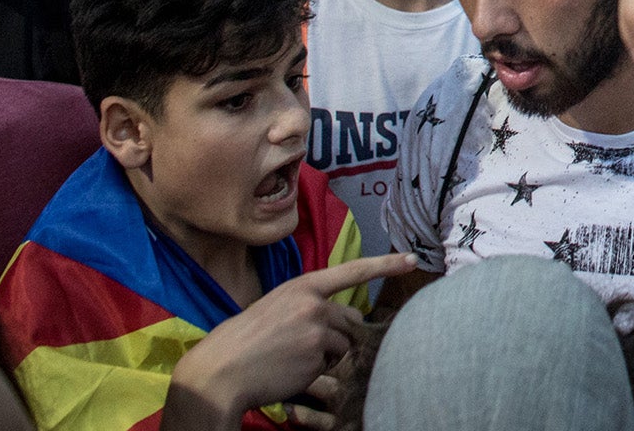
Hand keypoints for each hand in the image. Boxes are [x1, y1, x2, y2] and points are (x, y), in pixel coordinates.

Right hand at [175, 253, 412, 420]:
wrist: (220, 371)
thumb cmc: (244, 339)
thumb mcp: (276, 307)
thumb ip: (308, 306)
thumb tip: (340, 321)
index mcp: (302, 286)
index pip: (352, 271)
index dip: (385, 265)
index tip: (412, 259)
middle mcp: (314, 305)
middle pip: (349, 321)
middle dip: (336, 336)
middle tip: (299, 346)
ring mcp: (317, 332)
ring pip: (342, 347)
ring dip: (325, 357)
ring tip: (290, 358)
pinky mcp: (316, 359)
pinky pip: (329, 369)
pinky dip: (315, 373)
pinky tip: (289, 371)